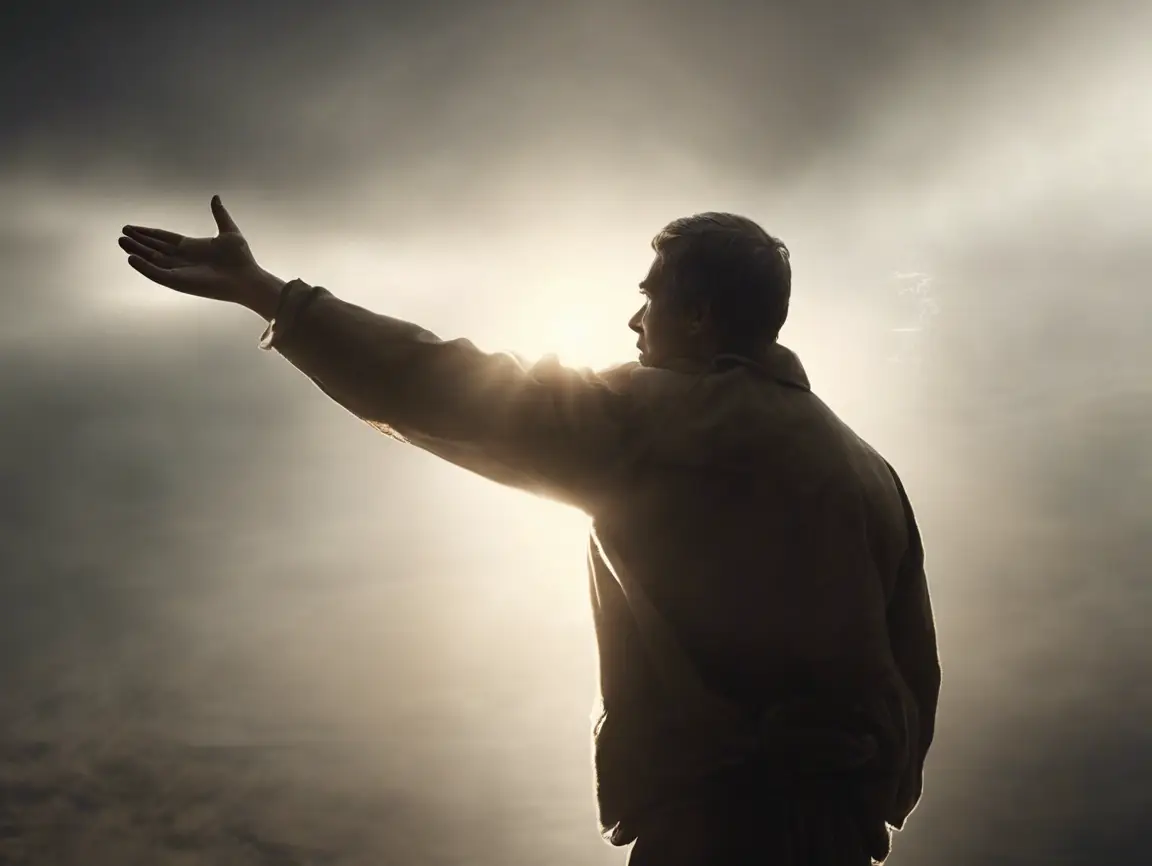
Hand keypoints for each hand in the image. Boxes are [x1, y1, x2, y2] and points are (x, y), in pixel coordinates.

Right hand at [119, 195, 278, 307]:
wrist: (247, 277)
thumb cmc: (241, 258)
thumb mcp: (228, 231)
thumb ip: (219, 214)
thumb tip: (215, 197)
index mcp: (191, 247)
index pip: (163, 238)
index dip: (148, 233)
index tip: (132, 227)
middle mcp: (182, 259)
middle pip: (154, 248)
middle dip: (138, 241)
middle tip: (122, 233)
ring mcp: (179, 271)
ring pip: (152, 260)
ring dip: (136, 251)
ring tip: (121, 241)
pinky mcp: (179, 282)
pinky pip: (157, 274)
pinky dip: (144, 267)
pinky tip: (131, 258)